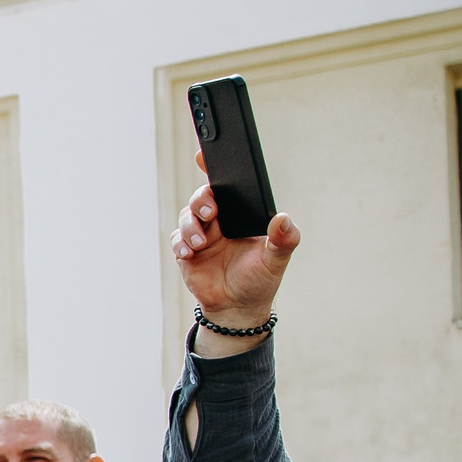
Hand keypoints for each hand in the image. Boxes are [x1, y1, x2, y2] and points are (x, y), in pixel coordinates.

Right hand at [172, 148, 299, 353]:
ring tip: (201, 242)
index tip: (204, 154)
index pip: (228, 186)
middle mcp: (219, 220)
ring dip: (191, 226)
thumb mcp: (277, 259)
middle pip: (203, 197)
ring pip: (187, 216)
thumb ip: (284, 239)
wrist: (237, 307)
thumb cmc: (260, 279)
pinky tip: (189, 252)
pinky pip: (178, 240)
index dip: (214, 168)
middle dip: (202, 199)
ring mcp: (201, 235)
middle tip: (211, 210)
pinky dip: (181, 244)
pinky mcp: (186, 251)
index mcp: (241, 214)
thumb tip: (284, 219)